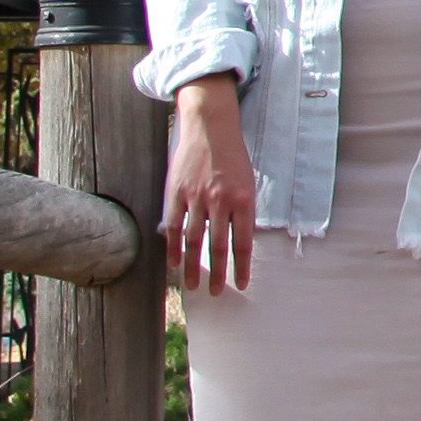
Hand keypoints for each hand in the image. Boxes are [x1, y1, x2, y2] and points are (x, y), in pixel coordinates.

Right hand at [163, 81, 258, 296]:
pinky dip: (171, 246)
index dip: (242, 267)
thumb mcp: (248, 183)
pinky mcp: (176, 192)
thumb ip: (243, 211)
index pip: (244, 242)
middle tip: (216, 293)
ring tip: (193, 285)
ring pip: (192, 240)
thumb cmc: (233, 157)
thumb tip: (239, 242)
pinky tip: (173, 262)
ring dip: (192, 266)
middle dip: (218, 274)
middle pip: (218, 247)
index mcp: (243, 200)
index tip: (241, 285)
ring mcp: (196, 197)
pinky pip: (172, 225)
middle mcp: (220, 201)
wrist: (210, 128)